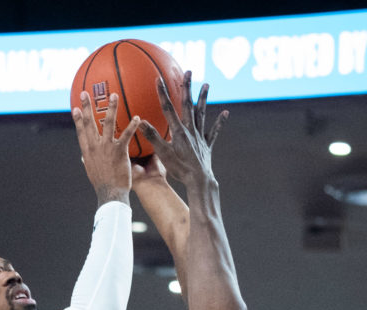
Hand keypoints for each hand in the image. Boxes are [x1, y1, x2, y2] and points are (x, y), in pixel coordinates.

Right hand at [73, 92, 139, 205]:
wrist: (110, 194)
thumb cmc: (102, 185)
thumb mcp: (91, 171)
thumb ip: (88, 161)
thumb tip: (83, 157)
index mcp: (88, 151)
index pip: (81, 132)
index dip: (77, 119)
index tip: (75, 108)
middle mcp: (95, 147)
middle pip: (89, 123)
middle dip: (86, 107)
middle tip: (85, 93)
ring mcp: (107, 148)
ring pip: (108, 124)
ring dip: (111, 108)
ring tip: (114, 95)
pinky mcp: (120, 151)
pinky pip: (127, 135)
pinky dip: (132, 126)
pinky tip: (137, 117)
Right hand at [138, 71, 227, 189]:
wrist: (199, 180)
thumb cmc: (180, 169)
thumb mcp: (163, 154)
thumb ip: (153, 137)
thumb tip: (140, 122)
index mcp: (179, 131)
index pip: (168, 108)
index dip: (163, 93)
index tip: (159, 79)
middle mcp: (191, 130)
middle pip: (188, 105)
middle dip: (187, 87)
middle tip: (188, 72)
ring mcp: (200, 137)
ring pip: (202, 113)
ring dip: (203, 98)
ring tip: (206, 84)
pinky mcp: (207, 145)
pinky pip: (214, 131)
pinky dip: (220, 122)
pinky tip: (226, 113)